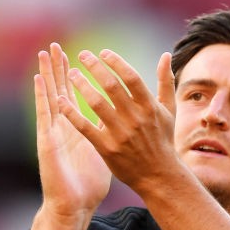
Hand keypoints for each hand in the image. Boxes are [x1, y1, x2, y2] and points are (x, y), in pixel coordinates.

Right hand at [34, 43, 111, 224]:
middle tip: (56, 46)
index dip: (76, 77)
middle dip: (59, 68)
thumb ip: (108, 134)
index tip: (79, 57)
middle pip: (60, 91)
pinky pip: (44, 114)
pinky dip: (41, 96)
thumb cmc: (87, 185)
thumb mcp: (103, 153)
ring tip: (45, 53)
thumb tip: (121, 123)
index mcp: (77, 128)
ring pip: (49, 97)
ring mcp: (53, 132)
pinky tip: (39, 79)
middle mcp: (62, 127)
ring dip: (47, 74)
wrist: (73, 206)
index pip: (75, 96)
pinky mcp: (47, 141)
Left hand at [60, 49, 176, 191]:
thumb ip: (165, 82)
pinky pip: (85, 127)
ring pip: (96, 103)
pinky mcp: (106, 148)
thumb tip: (166, 55)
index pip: (130, 77)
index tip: (102, 53)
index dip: (115, 62)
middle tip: (81, 55)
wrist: (158, 176)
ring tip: (71, 74)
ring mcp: (120, 134)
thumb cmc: (163, 140)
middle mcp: (135, 118)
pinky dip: (71, 113)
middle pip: (111, 86)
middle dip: (94, 67)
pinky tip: (61, 102)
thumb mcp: (168, 111)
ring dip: (81, 85)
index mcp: (149, 107)